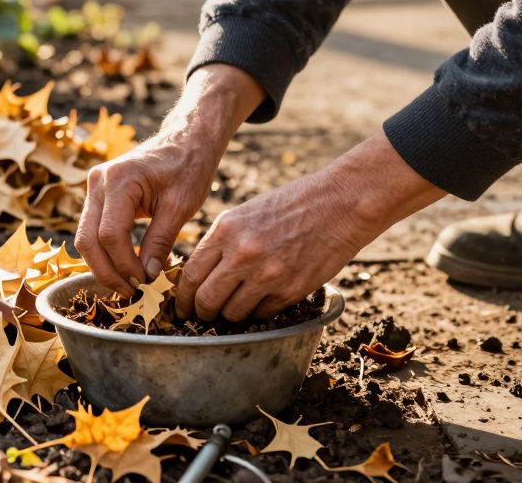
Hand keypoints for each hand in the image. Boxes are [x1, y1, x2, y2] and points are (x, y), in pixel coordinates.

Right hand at [75, 65, 265, 294]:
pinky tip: (124, 268)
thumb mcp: (180, 207)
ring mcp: (94, 186)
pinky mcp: (98, 194)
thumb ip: (159, 242)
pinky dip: (105, 252)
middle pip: (87, 239)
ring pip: (85, 237)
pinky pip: (92, 229)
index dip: (124, 265)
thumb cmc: (188, 167)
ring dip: (103, 265)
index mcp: (119, 179)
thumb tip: (146, 277)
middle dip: (107, 271)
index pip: (110, 235)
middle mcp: (98, 181)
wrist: (186, 141)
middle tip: (131, 293)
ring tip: (128, 285)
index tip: (145, 283)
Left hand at [175, 132, 445, 320]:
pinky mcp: (291, 289)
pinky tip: (260, 304)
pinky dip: (257, 314)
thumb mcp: (245, 215)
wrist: (339, 204)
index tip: (182, 307)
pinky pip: (262, 314)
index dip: (182, 297)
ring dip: (230, 317)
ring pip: (233, 313)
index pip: (190, 274)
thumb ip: (221, 244)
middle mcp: (242, 253)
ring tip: (232, 312)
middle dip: (200, 314)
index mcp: (225, 230)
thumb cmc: (291, 206)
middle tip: (202, 317)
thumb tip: (198, 276)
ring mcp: (267, 274)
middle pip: (206, 300)